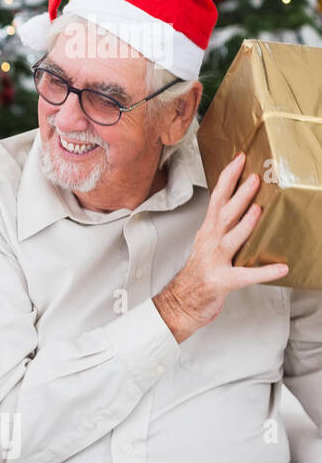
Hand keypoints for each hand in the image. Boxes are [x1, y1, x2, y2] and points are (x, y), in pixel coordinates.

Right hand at [154, 152, 288, 343]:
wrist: (181, 302)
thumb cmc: (198, 274)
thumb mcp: (209, 244)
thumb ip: (226, 227)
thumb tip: (248, 208)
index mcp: (208, 231)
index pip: (217, 198)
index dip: (227, 178)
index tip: (239, 159)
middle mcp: (209, 242)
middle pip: (224, 214)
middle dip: (239, 194)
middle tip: (255, 178)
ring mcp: (214, 261)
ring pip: (231, 239)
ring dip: (245, 225)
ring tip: (258, 211)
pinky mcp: (222, 281)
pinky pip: (245, 276)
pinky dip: (262, 272)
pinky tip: (280, 268)